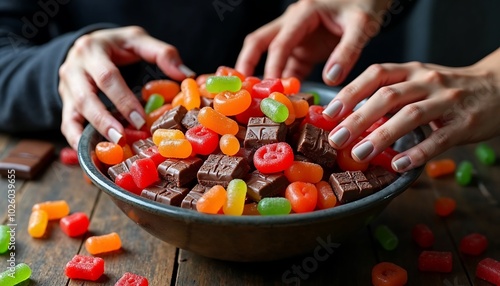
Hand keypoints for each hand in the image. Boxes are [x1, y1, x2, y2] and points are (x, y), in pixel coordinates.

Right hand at [58, 26, 194, 149]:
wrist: (87, 45)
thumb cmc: (116, 45)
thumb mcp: (138, 40)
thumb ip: (162, 53)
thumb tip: (187, 75)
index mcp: (92, 50)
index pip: (107, 78)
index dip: (123, 100)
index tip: (140, 120)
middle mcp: (73, 69)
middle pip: (85, 98)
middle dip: (104, 121)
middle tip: (123, 139)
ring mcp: (65, 88)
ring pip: (72, 114)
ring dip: (92, 134)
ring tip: (111, 150)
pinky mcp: (65, 103)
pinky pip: (67, 125)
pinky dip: (77, 141)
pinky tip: (92, 155)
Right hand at [235, 0, 389, 83]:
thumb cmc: (364, 4)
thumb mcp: (361, 26)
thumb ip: (348, 51)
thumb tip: (331, 79)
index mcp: (303, 14)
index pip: (280, 42)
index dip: (272, 67)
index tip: (271, 89)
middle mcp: (293, 24)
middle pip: (258, 42)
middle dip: (246, 64)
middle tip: (240, 88)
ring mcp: (296, 38)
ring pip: (270, 57)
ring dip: (264, 76)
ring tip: (257, 98)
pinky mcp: (304, 50)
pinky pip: (288, 67)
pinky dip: (284, 83)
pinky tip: (283, 100)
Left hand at [323, 48, 499, 171]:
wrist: (497, 88)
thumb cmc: (446, 90)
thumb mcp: (417, 83)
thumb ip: (388, 98)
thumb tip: (350, 120)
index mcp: (411, 70)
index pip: (375, 75)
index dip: (350, 93)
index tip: (329, 113)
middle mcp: (427, 81)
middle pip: (387, 97)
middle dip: (358, 118)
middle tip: (336, 139)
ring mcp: (447, 101)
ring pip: (410, 116)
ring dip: (381, 136)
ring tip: (360, 154)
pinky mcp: (464, 123)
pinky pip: (438, 140)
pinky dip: (416, 153)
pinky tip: (398, 165)